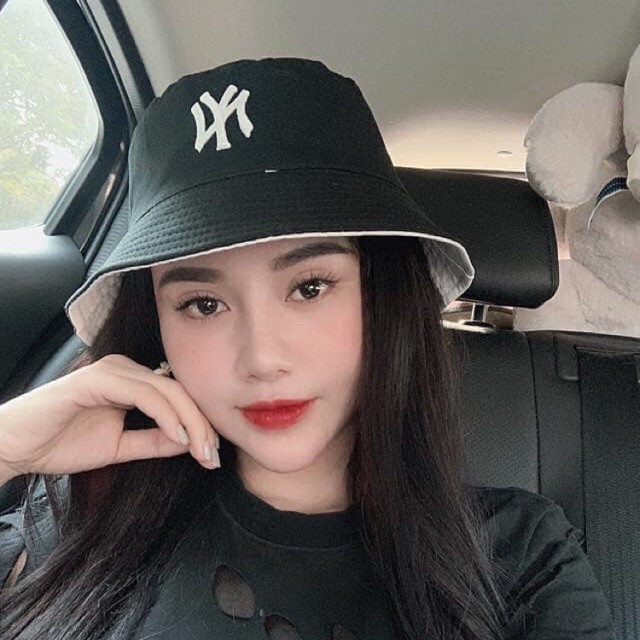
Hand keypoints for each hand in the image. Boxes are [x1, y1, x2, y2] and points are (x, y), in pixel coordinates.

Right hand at [0, 354, 219, 479]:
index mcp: (132, 382)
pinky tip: (178, 436)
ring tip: (202, 450)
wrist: (15, 446)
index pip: (178, 397)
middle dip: (202, 424)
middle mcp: (126, 370)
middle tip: (214, 455)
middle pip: (179, 391)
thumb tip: (190, 442)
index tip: (212, 454)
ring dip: (191, 421)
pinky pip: (145, 393)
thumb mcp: (119, 447)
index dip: (200, 424)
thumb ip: (153, 442)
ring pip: (168, 390)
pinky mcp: (99, 378)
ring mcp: (112, 370)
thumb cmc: (60, 443)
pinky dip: (167, 415)